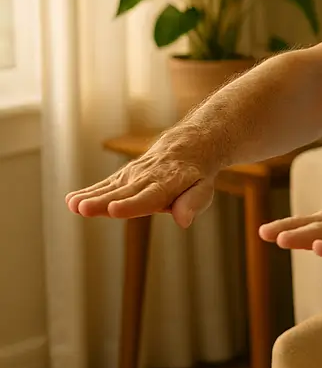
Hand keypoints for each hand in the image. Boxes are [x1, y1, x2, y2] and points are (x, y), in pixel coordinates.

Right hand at [66, 147, 215, 227]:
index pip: (149, 197)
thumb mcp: (203, 188)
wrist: (187, 146)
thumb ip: (193, 203)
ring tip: (73, 206)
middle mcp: (147, 178)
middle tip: (83, 209)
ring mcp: (133, 175)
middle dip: (103, 202)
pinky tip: (71, 200)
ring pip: (111, 188)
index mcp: (168, 183)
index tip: (114, 209)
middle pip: (124, 193)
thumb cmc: (195, 175)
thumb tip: (184, 221)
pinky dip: (89, 191)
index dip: (131, 205)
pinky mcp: (123, 176)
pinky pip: (105, 184)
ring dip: (90, 197)